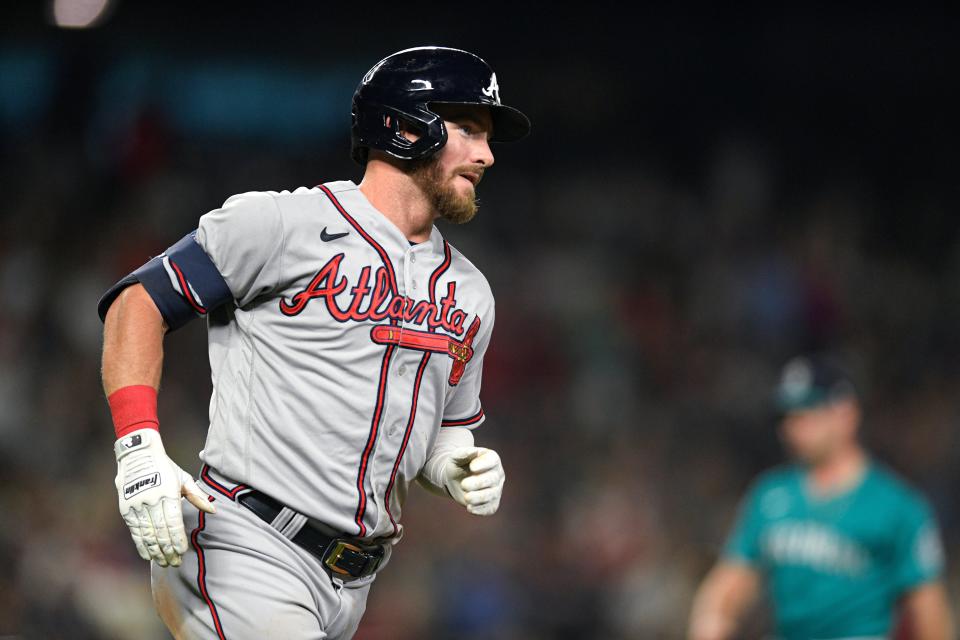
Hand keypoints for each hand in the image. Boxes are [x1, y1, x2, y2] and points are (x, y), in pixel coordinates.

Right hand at [114, 428, 214, 565]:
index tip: (182, 551)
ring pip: (146, 534)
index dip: (177, 539)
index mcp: (168, 492)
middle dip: (167, 550)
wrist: (137, 454)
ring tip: (163, 562)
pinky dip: (141, 545)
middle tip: (174, 563)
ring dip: (155, 551)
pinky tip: (148, 555)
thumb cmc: (165, 467)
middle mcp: (151, 500)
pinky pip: (135, 531)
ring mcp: (137, 505)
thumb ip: (198, 496)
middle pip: (160, 531)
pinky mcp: (126, 509)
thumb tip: (213, 510)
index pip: (173, 522)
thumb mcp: (183, 478)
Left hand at [444, 447, 504, 515]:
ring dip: (478, 497)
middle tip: (464, 485)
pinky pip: (490, 508)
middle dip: (478, 483)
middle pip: (492, 479)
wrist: (454, 480)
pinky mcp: (492, 504)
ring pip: (491, 495)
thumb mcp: (456, 457)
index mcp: (491, 459)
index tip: (472, 467)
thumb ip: (463, 453)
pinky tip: (470, 508)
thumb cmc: (458, 465)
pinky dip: (480, 509)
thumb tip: (474, 452)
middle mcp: (497, 474)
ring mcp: (496, 490)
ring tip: (466, 497)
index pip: (493, 460)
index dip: (484, 464)